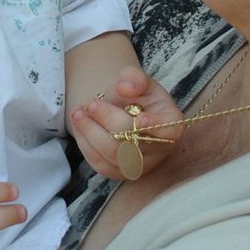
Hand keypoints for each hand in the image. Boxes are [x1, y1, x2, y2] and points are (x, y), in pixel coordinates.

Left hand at [69, 65, 184, 180]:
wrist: (121, 109)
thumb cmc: (135, 94)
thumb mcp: (138, 79)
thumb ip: (134, 77)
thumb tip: (124, 88)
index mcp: (171, 124)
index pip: (169, 131)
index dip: (155, 127)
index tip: (140, 118)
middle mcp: (159, 149)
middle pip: (134, 141)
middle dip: (108, 121)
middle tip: (91, 104)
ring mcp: (140, 164)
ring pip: (114, 155)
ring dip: (91, 133)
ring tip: (78, 113)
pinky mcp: (120, 172)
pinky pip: (100, 164)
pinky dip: (85, 144)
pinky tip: (80, 126)